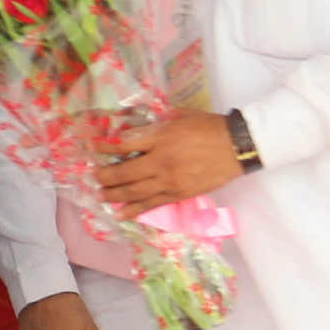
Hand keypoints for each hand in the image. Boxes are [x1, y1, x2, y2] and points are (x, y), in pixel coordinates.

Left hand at [94, 110, 242, 216]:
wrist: (237, 147)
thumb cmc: (209, 127)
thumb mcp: (180, 116)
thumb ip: (156, 124)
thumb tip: (135, 129)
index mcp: (161, 138)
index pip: (124, 144)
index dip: (104, 146)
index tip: (93, 148)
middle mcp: (161, 161)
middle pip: (124, 172)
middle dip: (104, 176)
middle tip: (93, 177)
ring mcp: (169, 181)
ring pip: (134, 192)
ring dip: (113, 195)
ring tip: (100, 195)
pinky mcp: (178, 195)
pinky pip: (151, 204)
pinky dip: (134, 210)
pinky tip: (120, 213)